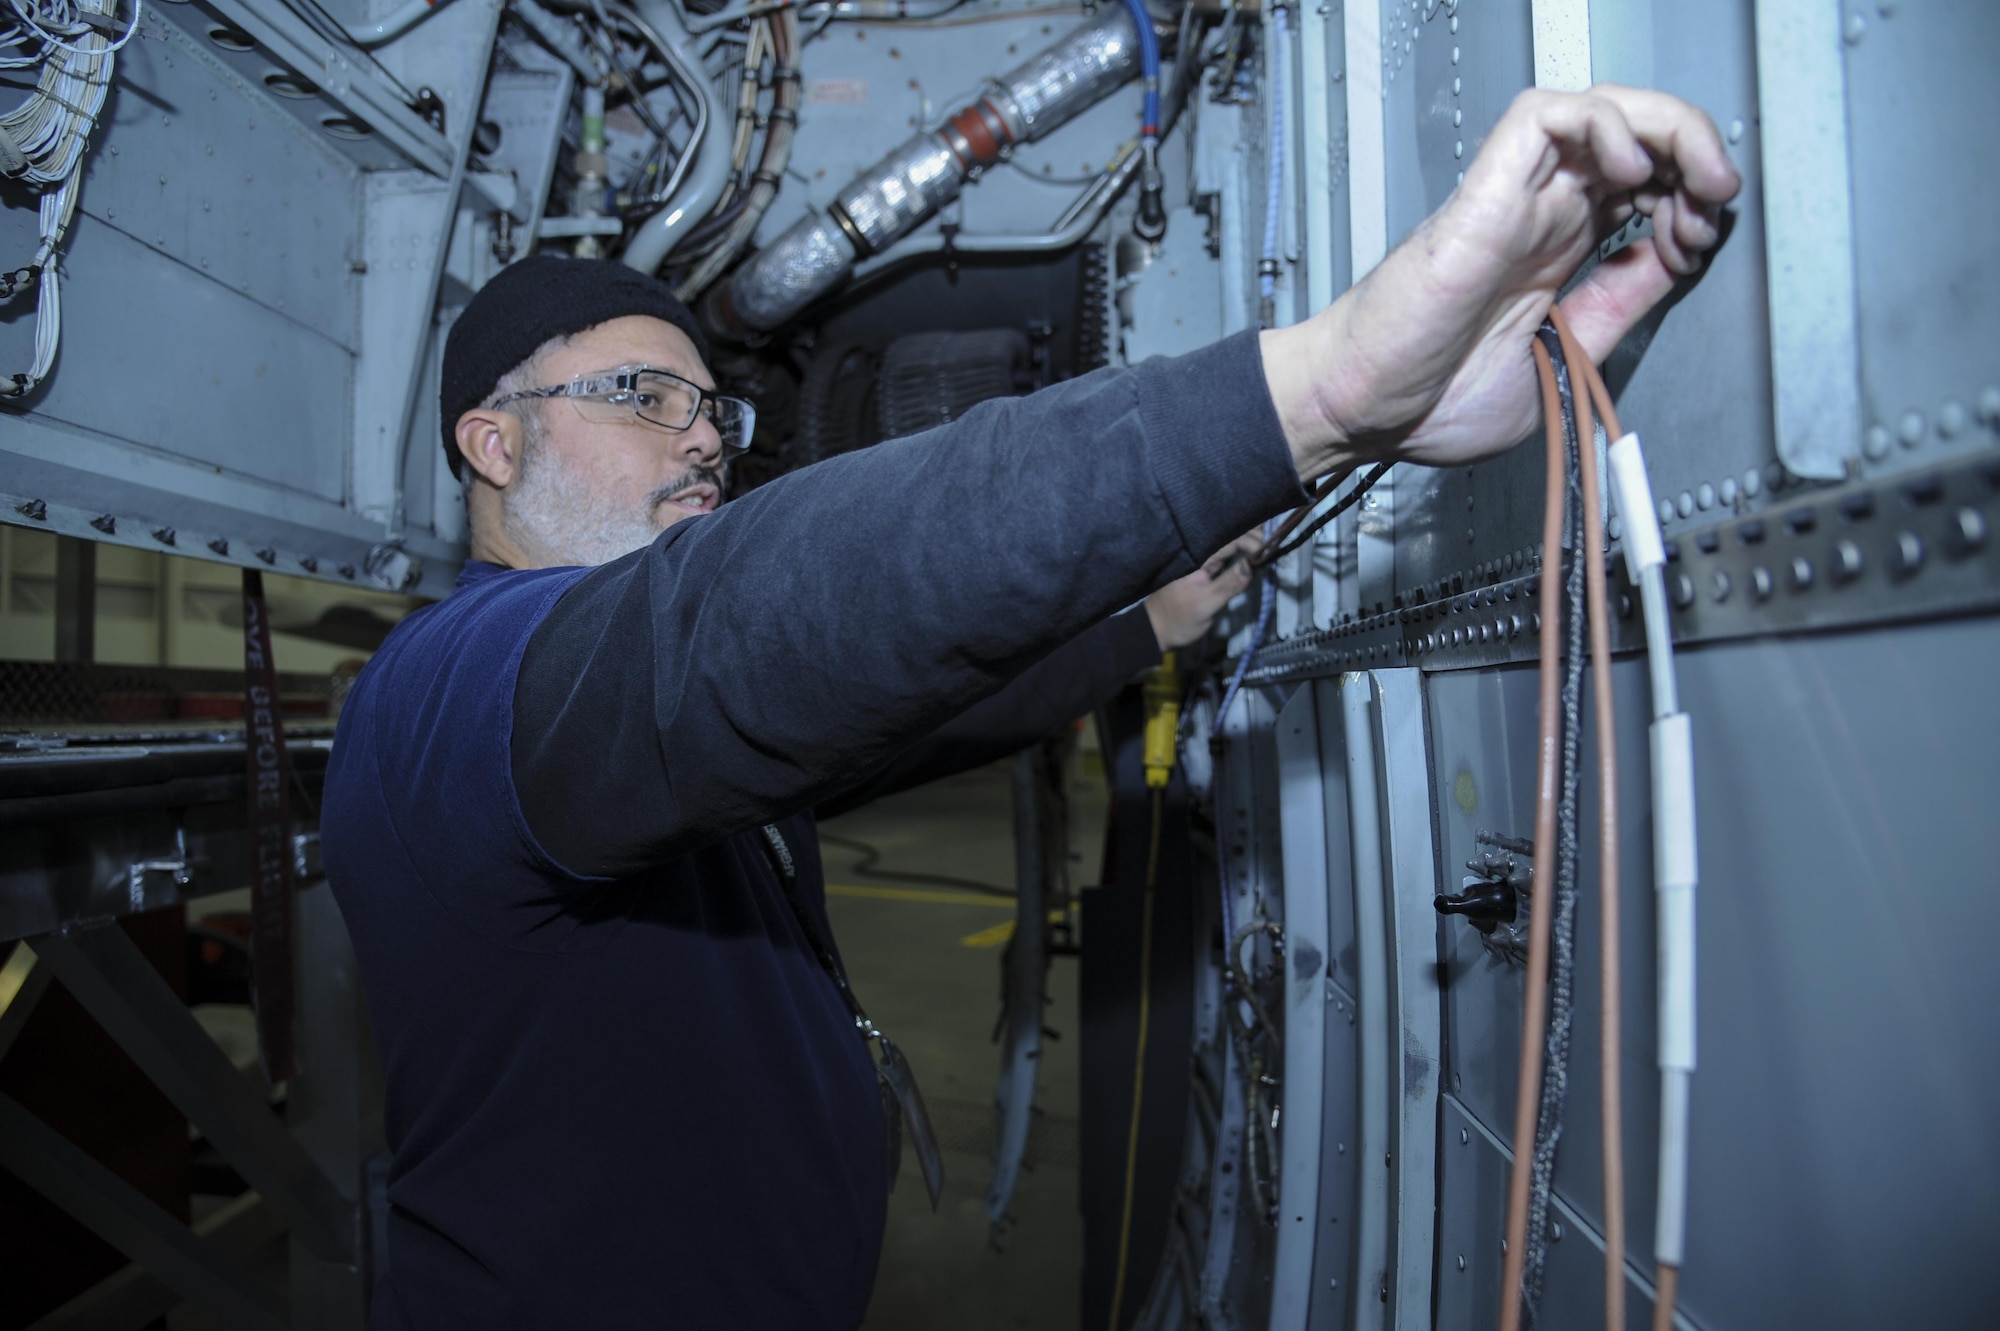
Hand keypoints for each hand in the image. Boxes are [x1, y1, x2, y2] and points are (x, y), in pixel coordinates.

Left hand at [1146, 531, 1262, 649]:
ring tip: (1269, 551)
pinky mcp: (1208, 572)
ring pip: (1233, 545)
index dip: (1252, 541)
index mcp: (1199, 556)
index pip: (1231, 539)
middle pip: (1233, 536)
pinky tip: (1255, 560)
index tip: (1268, 553)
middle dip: (1255, 538)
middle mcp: (1202, 554)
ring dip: (1251, 546)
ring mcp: (1205, 562)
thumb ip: (1229, 584)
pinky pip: (1229, 557)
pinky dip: (1244, 557)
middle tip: (1275, 548)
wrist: (1156, 632)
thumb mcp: (1206, 604)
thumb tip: (1252, 564)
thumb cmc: (1177, 620)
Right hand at [1263, 85, 1741, 474]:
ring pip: (1604, 108)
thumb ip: (1620, 304)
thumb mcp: (1568, 356)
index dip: (1692, 203)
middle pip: (1637, 136)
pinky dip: (1605, 124)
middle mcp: (1541, 214)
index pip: (1649, 187)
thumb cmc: (1430, 399)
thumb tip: (1677, 261)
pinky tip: (1631, 170)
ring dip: (1671, 128)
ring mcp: (1516, 198)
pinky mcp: (1486, 191)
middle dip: (1699, 157)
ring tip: (1696, 178)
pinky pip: (1547, 115)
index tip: (1696, 249)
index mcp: (1557, 251)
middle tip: (1714, 203)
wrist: (1365, 414)